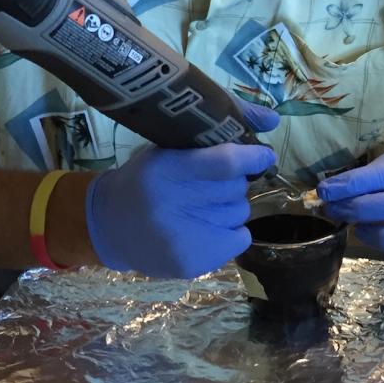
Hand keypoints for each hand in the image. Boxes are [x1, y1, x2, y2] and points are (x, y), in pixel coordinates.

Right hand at [85, 103, 278, 277]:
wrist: (110, 225)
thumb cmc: (147, 178)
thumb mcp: (168, 147)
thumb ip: (215, 133)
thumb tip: (274, 118)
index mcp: (167, 169)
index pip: (226, 162)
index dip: (253, 157)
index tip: (263, 155)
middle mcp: (173, 204)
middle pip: (236, 189)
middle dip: (234, 183)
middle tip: (212, 184)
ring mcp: (182, 238)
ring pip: (240, 213)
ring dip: (231, 207)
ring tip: (203, 207)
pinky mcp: (192, 264)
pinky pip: (240, 240)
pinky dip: (231, 231)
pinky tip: (208, 227)